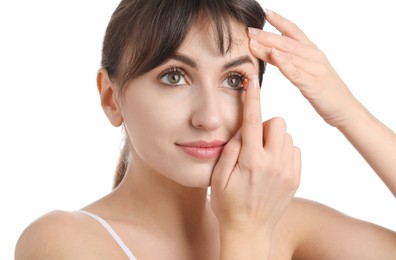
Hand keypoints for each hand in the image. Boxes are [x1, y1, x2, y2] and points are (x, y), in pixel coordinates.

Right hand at [210, 75, 300, 233]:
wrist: (249, 231)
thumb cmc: (228, 204)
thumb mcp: (218, 177)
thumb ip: (231, 149)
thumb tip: (243, 128)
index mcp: (251, 161)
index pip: (253, 120)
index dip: (252, 97)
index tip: (252, 81)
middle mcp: (274, 164)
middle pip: (278, 122)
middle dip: (264, 125)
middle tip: (253, 142)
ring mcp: (288, 171)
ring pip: (287, 136)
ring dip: (274, 139)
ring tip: (261, 157)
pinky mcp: (296, 178)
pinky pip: (294, 150)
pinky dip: (283, 151)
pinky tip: (271, 165)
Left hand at [248, 9, 361, 127]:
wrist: (345, 108)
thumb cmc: (326, 91)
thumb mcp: (309, 71)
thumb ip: (294, 61)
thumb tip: (276, 53)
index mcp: (312, 51)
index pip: (294, 31)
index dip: (280, 21)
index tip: (265, 12)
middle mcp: (314, 56)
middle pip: (286, 41)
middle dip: (266, 34)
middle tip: (249, 29)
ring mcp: (314, 69)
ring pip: (288, 54)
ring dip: (269, 46)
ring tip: (253, 40)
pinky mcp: (312, 84)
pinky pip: (295, 71)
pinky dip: (283, 62)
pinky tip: (273, 55)